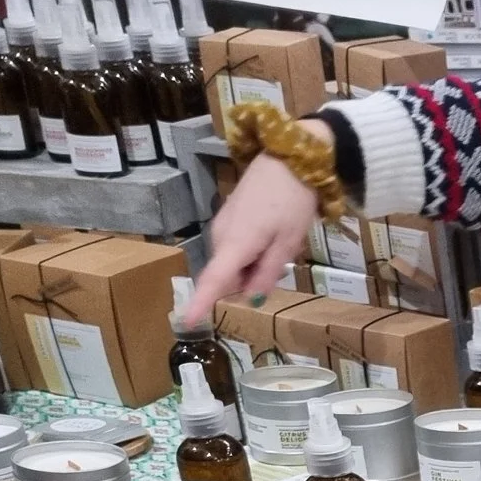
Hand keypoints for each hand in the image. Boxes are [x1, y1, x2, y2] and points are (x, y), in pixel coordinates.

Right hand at [187, 119, 331, 318]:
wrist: (290, 159)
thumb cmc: (293, 202)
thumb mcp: (288, 243)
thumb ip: (268, 273)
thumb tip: (250, 298)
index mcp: (235, 244)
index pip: (213, 279)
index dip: (201, 302)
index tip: (187, 322)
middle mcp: (220, 236)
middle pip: (228, 277)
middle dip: (250, 280)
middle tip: (280, 260)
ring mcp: (222, 225)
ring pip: (234, 264)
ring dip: (254, 265)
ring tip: (279, 242)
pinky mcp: (228, 218)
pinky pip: (236, 249)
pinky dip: (252, 252)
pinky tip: (272, 233)